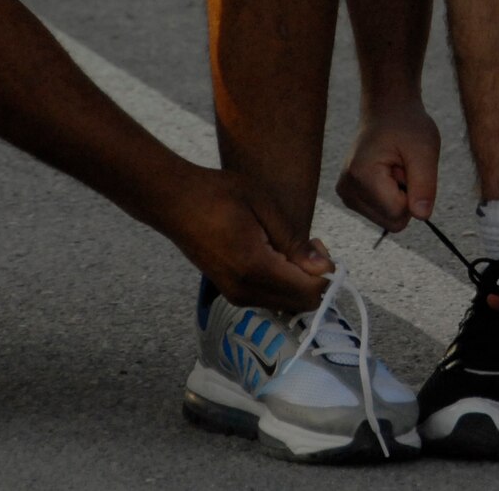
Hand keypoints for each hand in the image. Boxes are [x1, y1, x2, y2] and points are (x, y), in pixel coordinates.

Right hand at [174, 167, 331, 312]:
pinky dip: (283, 282)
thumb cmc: (218, 194)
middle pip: (300, 303)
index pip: (308, 291)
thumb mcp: (263, 205)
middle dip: (314, 278)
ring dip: (299, 281)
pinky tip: (276, 254)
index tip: (317, 243)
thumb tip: (324, 269)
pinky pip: (270, 297)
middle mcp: (244, 290)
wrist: (174, 201)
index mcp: (254, 268)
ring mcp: (235, 295)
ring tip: (289, 245)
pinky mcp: (231, 292)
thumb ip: (294, 241)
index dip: (324, 272)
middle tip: (308, 244)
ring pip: (286, 303)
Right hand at [336, 100, 440, 232]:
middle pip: (392, 222)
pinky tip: (387, 172)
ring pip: (387, 220)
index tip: (407, 167)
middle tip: (402, 167)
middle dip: (405, 198)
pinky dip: (390, 196)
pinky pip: (381, 214)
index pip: (398, 214)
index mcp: (361, 176)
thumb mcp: (425, 150)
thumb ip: (425, 185)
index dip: (413, 194)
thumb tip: (422, 217)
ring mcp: (345, 195)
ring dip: (398, 196)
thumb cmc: (407, 125)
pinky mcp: (350, 197)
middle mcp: (346, 189)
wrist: (387, 111)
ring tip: (394, 167)